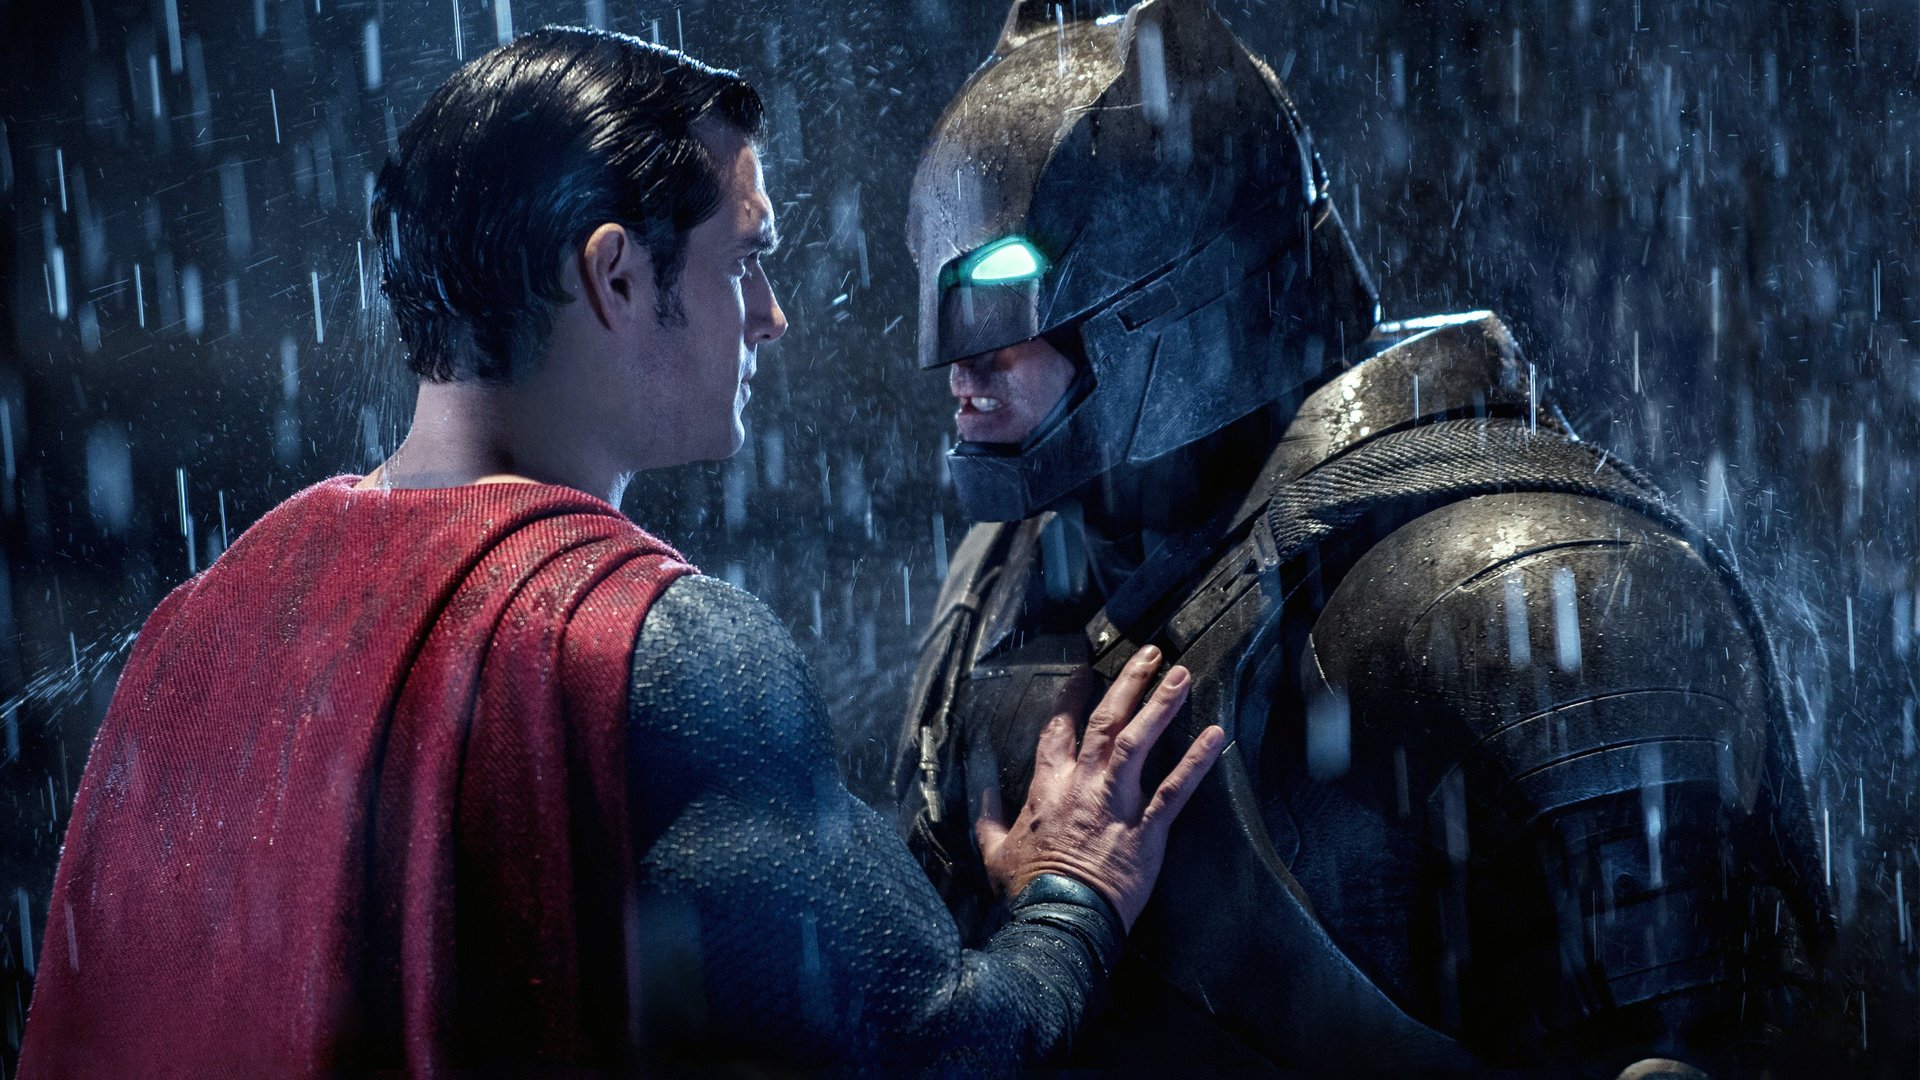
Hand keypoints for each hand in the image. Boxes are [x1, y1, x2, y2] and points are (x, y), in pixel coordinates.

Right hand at [974, 645, 1226, 929]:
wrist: (1060, 921)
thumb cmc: (1028, 890)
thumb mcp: (994, 851)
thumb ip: (987, 815)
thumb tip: (979, 788)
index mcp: (1048, 788)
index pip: (1058, 730)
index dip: (1071, 698)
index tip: (1084, 673)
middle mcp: (1084, 785)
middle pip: (1106, 722)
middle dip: (1128, 683)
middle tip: (1151, 654)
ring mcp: (1117, 804)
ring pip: (1139, 742)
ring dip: (1160, 705)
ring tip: (1180, 675)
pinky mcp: (1147, 830)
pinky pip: (1174, 790)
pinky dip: (1195, 762)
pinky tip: (1214, 735)